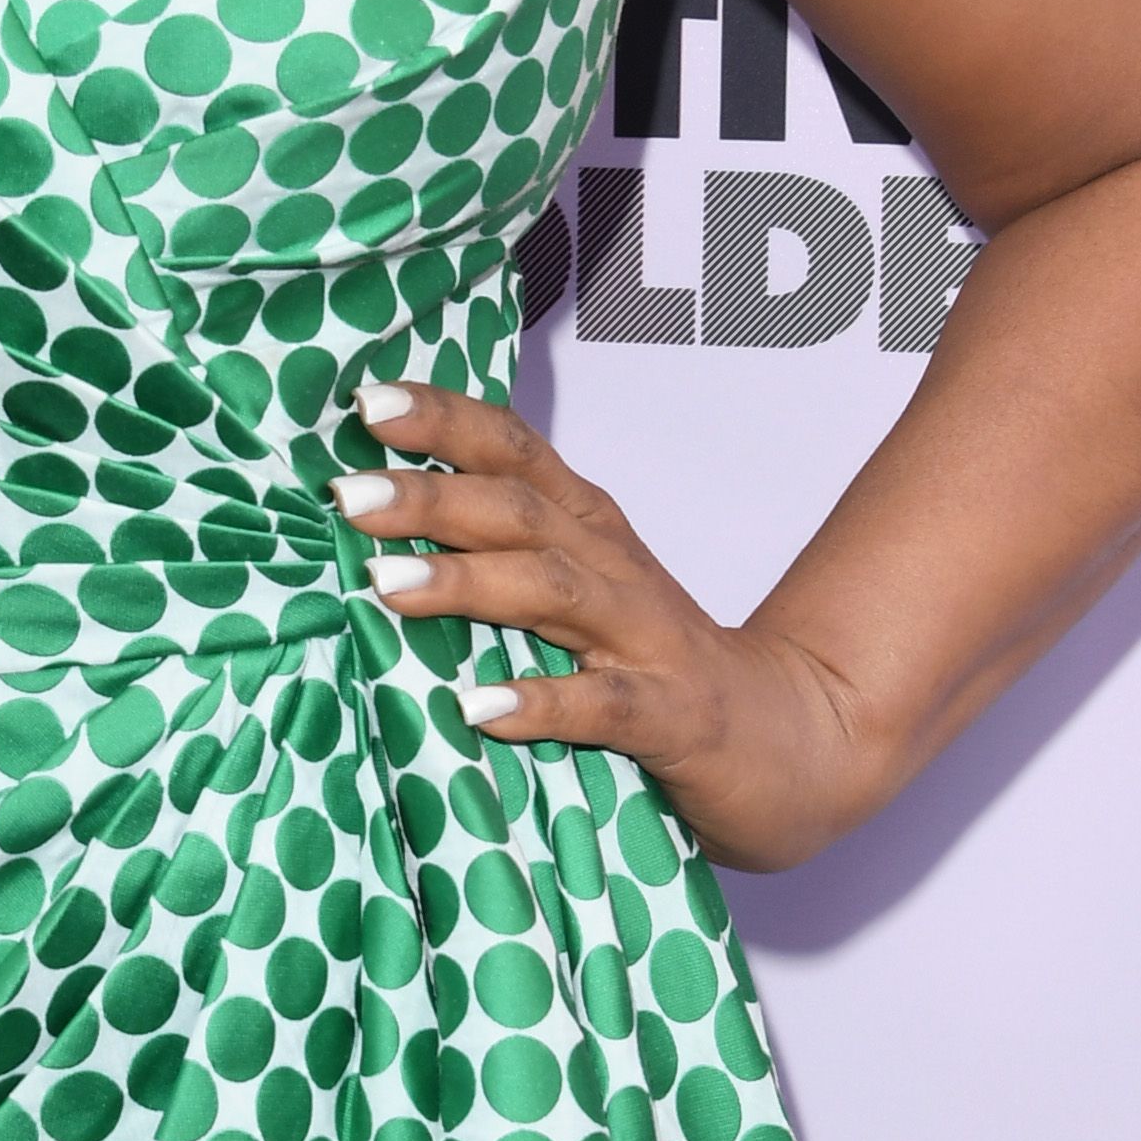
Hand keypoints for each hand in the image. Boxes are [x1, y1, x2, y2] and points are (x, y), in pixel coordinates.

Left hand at [335, 373, 877, 871]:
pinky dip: (540, 703)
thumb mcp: (575, 594)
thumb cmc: (653, 665)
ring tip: (388, 586)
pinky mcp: (672, 717)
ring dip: (468, 583)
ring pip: (553, 590)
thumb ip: (494, 562)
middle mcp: (613, 568)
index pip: (512, 451)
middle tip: (348, 495)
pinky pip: (602, 705)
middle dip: (430, 497)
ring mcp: (646, 640)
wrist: (792, 740)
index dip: (445, 420)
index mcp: (587, 529)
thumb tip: (366, 543)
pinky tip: (479, 708)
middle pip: (518, 511)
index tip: (366, 401)